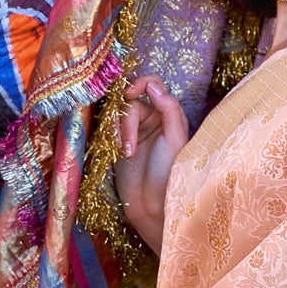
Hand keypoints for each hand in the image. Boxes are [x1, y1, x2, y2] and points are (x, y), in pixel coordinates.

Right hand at [114, 76, 189, 255]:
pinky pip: (111, 126)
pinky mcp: (119, 141)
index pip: (154, 85)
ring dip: (122, 130)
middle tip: (128, 140)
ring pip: (119, 113)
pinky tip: (122, 152)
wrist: (151, 204)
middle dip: (128, 118)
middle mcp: (152, 118)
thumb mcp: (175, 138)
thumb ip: (168, 108)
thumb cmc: (169, 172)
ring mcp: (135, 130)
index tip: (130, 94)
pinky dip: (114, 136)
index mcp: (170, 114)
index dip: (140, 84)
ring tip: (127, 152)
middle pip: (131, 100)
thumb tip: (152, 86)